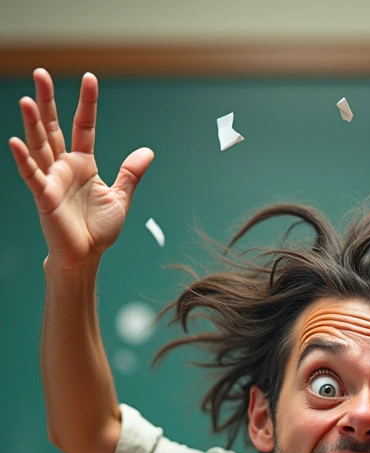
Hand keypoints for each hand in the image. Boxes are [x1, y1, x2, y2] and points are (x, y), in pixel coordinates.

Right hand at [8, 68, 153, 271]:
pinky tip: (15, 142)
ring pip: (40, 145)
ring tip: (26, 100)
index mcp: (84, 163)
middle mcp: (65, 166)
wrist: (86, 256)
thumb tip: (147, 152)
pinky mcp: (45, 197)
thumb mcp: (120, 198)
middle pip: (54, 127)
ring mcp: (53, 180)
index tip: (90, 78)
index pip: (84, 126)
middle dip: (48, 101)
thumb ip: (130, 174)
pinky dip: (24, 160)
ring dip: (32, 124)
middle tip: (41, 73)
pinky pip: (33, 175)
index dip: (87, 103)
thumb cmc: (98, 229)